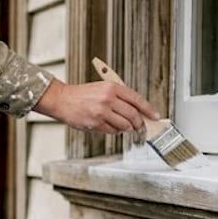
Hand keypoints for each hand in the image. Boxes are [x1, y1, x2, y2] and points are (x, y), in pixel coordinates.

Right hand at [33, 79, 158, 132]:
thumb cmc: (82, 94)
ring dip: (127, 128)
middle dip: (139, 123)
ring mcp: (102, 112)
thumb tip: (137, 110)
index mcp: (112, 87)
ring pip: (124, 125)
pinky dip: (115, 131)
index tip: (155, 116)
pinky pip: (113, 131)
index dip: (149, 109)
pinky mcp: (95, 123)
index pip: (137, 99)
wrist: (62, 99)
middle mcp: (108, 99)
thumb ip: (120, 97)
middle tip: (140, 126)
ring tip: (123, 125)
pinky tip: (110, 126)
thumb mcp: (103, 88)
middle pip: (133, 115)